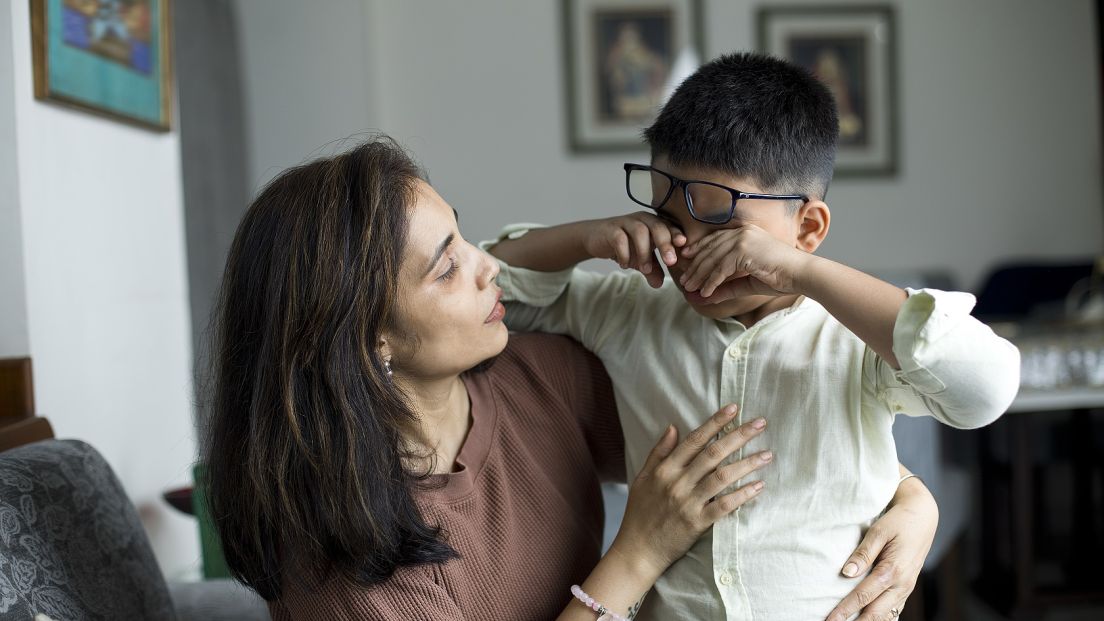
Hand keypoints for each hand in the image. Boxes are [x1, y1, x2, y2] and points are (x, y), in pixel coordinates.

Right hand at [583, 212, 685, 288]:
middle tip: (670, 262)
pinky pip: (620, 239)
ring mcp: (626, 223)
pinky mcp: (611, 229)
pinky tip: (625, 265)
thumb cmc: (624, 245)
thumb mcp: (640, 259)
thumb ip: (652, 269)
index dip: (677, 235)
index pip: (669, 227)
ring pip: (639, 232)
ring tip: (645, 269)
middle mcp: (642, 220)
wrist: (596, 238)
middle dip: (666, 244)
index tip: (684, 246)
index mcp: (654, 224)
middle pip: (657, 227)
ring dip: (644, 252)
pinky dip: (624, 253)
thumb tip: (659, 284)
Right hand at [610, 405, 771, 578]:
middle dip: (739, 436)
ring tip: (767, 454)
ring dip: (747, 464)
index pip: (694, 440)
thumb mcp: (643, 478)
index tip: (734, 408)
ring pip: (722, 477)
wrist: (637, 550)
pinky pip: (724, 506)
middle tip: (760, 424)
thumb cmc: (640, 513)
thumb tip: (672, 426)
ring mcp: (688, 503)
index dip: (715, 422)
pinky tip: (758, 486)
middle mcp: (677, 482)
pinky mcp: (697, 523)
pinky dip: (742, 495)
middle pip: (713, 454)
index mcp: (664, 469)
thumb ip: (658, 452)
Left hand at [678, 225, 809, 301]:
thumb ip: (727, 286)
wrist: (801, 275)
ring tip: (690, 288)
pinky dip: (711, 281)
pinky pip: (721, 268)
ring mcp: (743, 239)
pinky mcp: (744, 250)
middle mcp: (742, 232)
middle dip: (695, 266)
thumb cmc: (780, 277)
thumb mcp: (748, 282)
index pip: (715, 240)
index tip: (686, 262)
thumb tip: (705, 296)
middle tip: (684, 281)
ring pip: (712, 259)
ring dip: (699, 275)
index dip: (698, 250)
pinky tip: (705, 292)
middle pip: (710, 249)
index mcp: (745, 232)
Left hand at [825, 478, 938, 620]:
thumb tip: (846, 573)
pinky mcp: (907, 587)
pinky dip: (880, 618)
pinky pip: (894, 609)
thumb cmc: (898, 521)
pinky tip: (867, 620)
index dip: (845, 610)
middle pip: (875, 613)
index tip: (831, 620)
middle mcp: (902, 584)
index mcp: (892, 570)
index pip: (863, 596)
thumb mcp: (878, 532)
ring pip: (886, 615)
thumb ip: (863, 554)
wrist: (923, 516)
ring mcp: (906, 588)